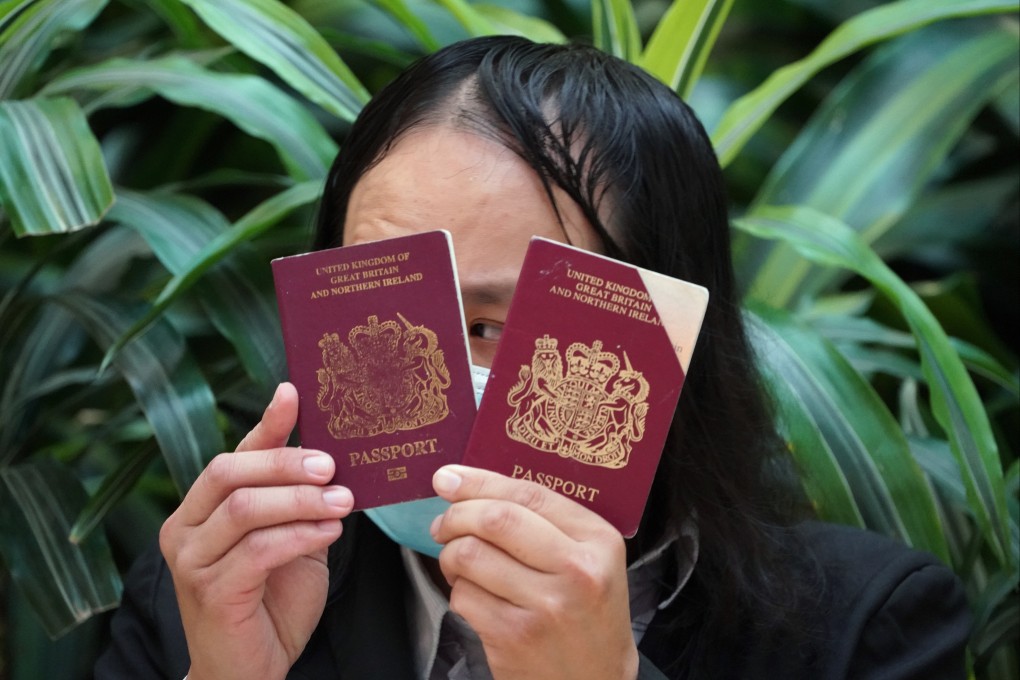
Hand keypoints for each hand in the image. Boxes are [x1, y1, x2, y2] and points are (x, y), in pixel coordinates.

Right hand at [159, 383, 352, 679]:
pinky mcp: (211, 592)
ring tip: (342, 500)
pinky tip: (329, 532)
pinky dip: (299, 535)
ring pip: (244, 507)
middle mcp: (185, 528)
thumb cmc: (272, 600)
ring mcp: (191, 561)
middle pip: (229, 471)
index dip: (266, 424)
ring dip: (300, 499)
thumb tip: (332, 454)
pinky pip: (258, 550)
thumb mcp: (288, 537)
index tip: (294, 394)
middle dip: (285, 462)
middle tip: (331, 464)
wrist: (250, 670)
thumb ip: (296, 500)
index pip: (233, 454)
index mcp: (200, 509)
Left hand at [429, 465, 638, 679]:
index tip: (448, 478)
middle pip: (495, 520)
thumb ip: (546, 521)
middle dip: (456, 515)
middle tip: (444, 524)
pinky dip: (459, 592)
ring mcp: (545, 607)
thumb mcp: (589, 558)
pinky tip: (475, 597)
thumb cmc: (586, 612)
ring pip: (471, 556)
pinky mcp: (514, 638)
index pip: (529, 494)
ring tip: (459, 564)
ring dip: (451, 556)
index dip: (479, 482)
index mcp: (597, 540)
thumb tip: (472, 486)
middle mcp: (575, 570)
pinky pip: (464, 597)